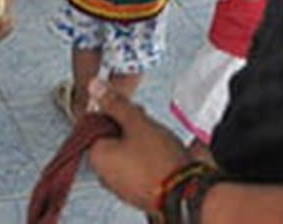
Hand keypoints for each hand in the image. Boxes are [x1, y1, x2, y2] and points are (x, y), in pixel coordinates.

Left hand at [87, 87, 190, 212]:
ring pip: (123, 154)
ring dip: (136, 141)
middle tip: (144, 120)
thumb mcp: (136, 122)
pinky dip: (144, 159)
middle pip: (109, 139)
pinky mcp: (138, 194)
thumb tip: (94, 87)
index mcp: (96, 157)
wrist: (188, 193)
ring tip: (156, 136)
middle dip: (126, 126)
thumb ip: (114, 103)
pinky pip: (136, 170)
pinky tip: (160, 152)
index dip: (112, 111)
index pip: (94, 124)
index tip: (127, 107)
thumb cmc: (159, 160)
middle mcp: (104, 176)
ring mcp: (121, 188)